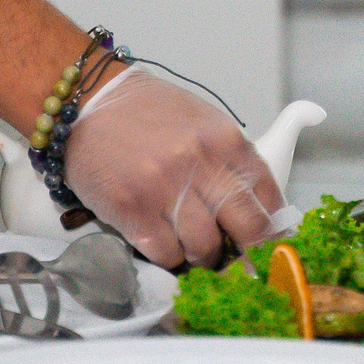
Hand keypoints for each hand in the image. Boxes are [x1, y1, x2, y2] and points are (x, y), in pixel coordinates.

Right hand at [64, 65, 278, 267]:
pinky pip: (167, 256)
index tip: (270, 244)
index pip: (269, 197)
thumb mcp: (204, 123)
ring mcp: (165, 188)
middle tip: (241, 261)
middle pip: (248, 229)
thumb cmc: (149, 114)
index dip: (272, 228)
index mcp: (226, 140)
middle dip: (249, 252)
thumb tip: (261, 209)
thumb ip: (232, 164)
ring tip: (190, 243)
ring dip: (202, 255)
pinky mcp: (132, 211)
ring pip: (206, 249)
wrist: (91, 103)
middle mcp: (200, 163)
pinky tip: (163, 239)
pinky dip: (169, 256)